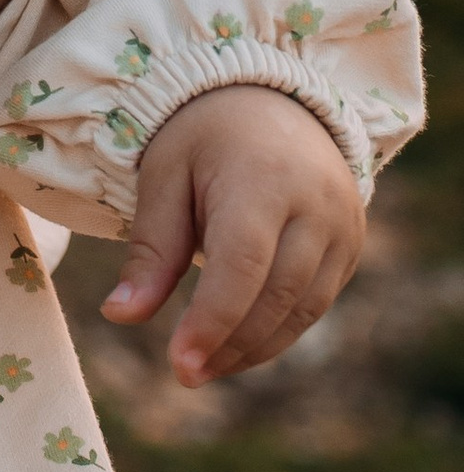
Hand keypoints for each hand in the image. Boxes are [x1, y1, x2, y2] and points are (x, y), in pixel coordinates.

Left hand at [99, 85, 364, 383]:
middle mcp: (316, 204)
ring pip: (304, 307)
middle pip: (277, 295)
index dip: (212, 323)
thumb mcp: (164, 176)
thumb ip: (151, 250)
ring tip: (205, 367)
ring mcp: (343, 225)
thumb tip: (120, 317)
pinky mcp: (351, 243)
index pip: (241, 267)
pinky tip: (239, 343)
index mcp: (263, 179)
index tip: (179, 366)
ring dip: (255, 347)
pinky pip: (318, 300)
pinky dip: (279, 329)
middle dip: (231, 344)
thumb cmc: (202, 136)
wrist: (269, 97)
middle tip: (186, 374)